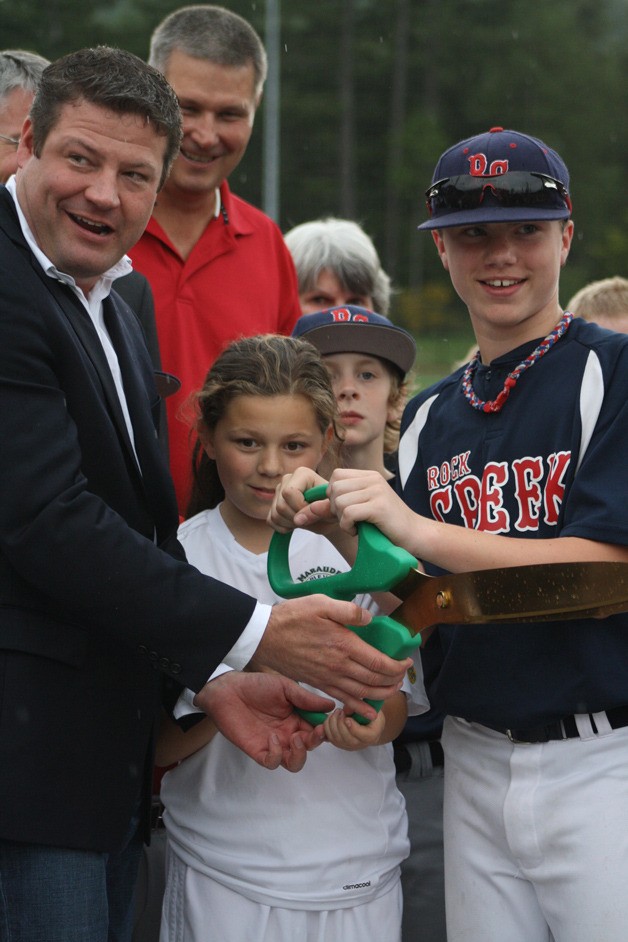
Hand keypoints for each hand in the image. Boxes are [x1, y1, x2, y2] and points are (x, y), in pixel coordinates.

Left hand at [193, 671, 329, 771]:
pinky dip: (277, 755)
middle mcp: (288, 733)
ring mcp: (274, 744)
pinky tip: (273, 738)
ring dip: (300, 754)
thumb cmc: (256, 685)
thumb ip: (306, 698)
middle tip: (318, 731)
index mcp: (297, 718)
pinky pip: (272, 763)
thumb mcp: (285, 687)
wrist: (228, 689)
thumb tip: (331, 706)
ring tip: (297, 739)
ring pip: (294, 763)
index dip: (327, 729)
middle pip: (310, 747)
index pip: (318, 729)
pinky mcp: (258, 751)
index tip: (333, 722)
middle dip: (317, 741)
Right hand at [251, 595, 410, 721]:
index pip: (378, 663)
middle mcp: (339, 666)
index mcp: (344, 645)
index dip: (397, 666)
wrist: (264, 637)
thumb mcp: (321, 603)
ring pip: (362, 693)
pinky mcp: (318, 684)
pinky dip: (359, 708)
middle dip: (394, 681)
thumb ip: (348, 610)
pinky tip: (369, 711)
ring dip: (381, 694)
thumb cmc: (292, 617)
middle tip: (403, 676)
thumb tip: (369, 619)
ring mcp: (328, 678)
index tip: (406, 662)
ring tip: (393, 690)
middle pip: (374, 681)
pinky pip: (344, 700)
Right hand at [269, 467, 334, 533]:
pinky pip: (271, 520)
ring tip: (304, 520)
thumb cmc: (332, 509)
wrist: (328, 516)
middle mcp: (287, 479)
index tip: (313, 511)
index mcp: (302, 474)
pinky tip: (296, 524)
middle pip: (281, 505)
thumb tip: (298, 518)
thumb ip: (319, 511)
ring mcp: (278, 492)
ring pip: (275, 514)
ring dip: (291, 524)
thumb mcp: (332, 510)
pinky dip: (284, 528)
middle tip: (310, 519)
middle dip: (296, 518)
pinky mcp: (273, 504)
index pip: (289, 492)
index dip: (300, 507)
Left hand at [323, 708, 386, 750]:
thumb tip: (346, 709)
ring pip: (336, 738)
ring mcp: (349, 746)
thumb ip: (360, 708)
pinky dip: (327, 727)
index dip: (352, 727)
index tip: (347, 718)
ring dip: (332, 723)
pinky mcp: (340, 744)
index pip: (362, 735)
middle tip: (340, 711)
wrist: (370, 724)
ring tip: (336, 712)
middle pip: (346, 738)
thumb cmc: (372, 715)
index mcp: (372, 735)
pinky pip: (329, 738)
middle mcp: (360, 744)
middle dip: (340, 722)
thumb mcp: (371, 708)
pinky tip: (331, 717)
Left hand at [327, 468, 415, 545]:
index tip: (343, 510)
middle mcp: (373, 479)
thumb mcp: (359, 510)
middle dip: (334, 508)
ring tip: (355, 526)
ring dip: (341, 519)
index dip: (332, 494)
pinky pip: (348, 513)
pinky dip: (347, 526)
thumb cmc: (386, 525)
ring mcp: (377, 492)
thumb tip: (307, 508)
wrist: (415, 535)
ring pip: (339, 501)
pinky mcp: (379, 507)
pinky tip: (357, 531)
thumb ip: (335, 507)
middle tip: (348, 520)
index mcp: (369, 476)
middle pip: (334, 487)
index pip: (336, 476)